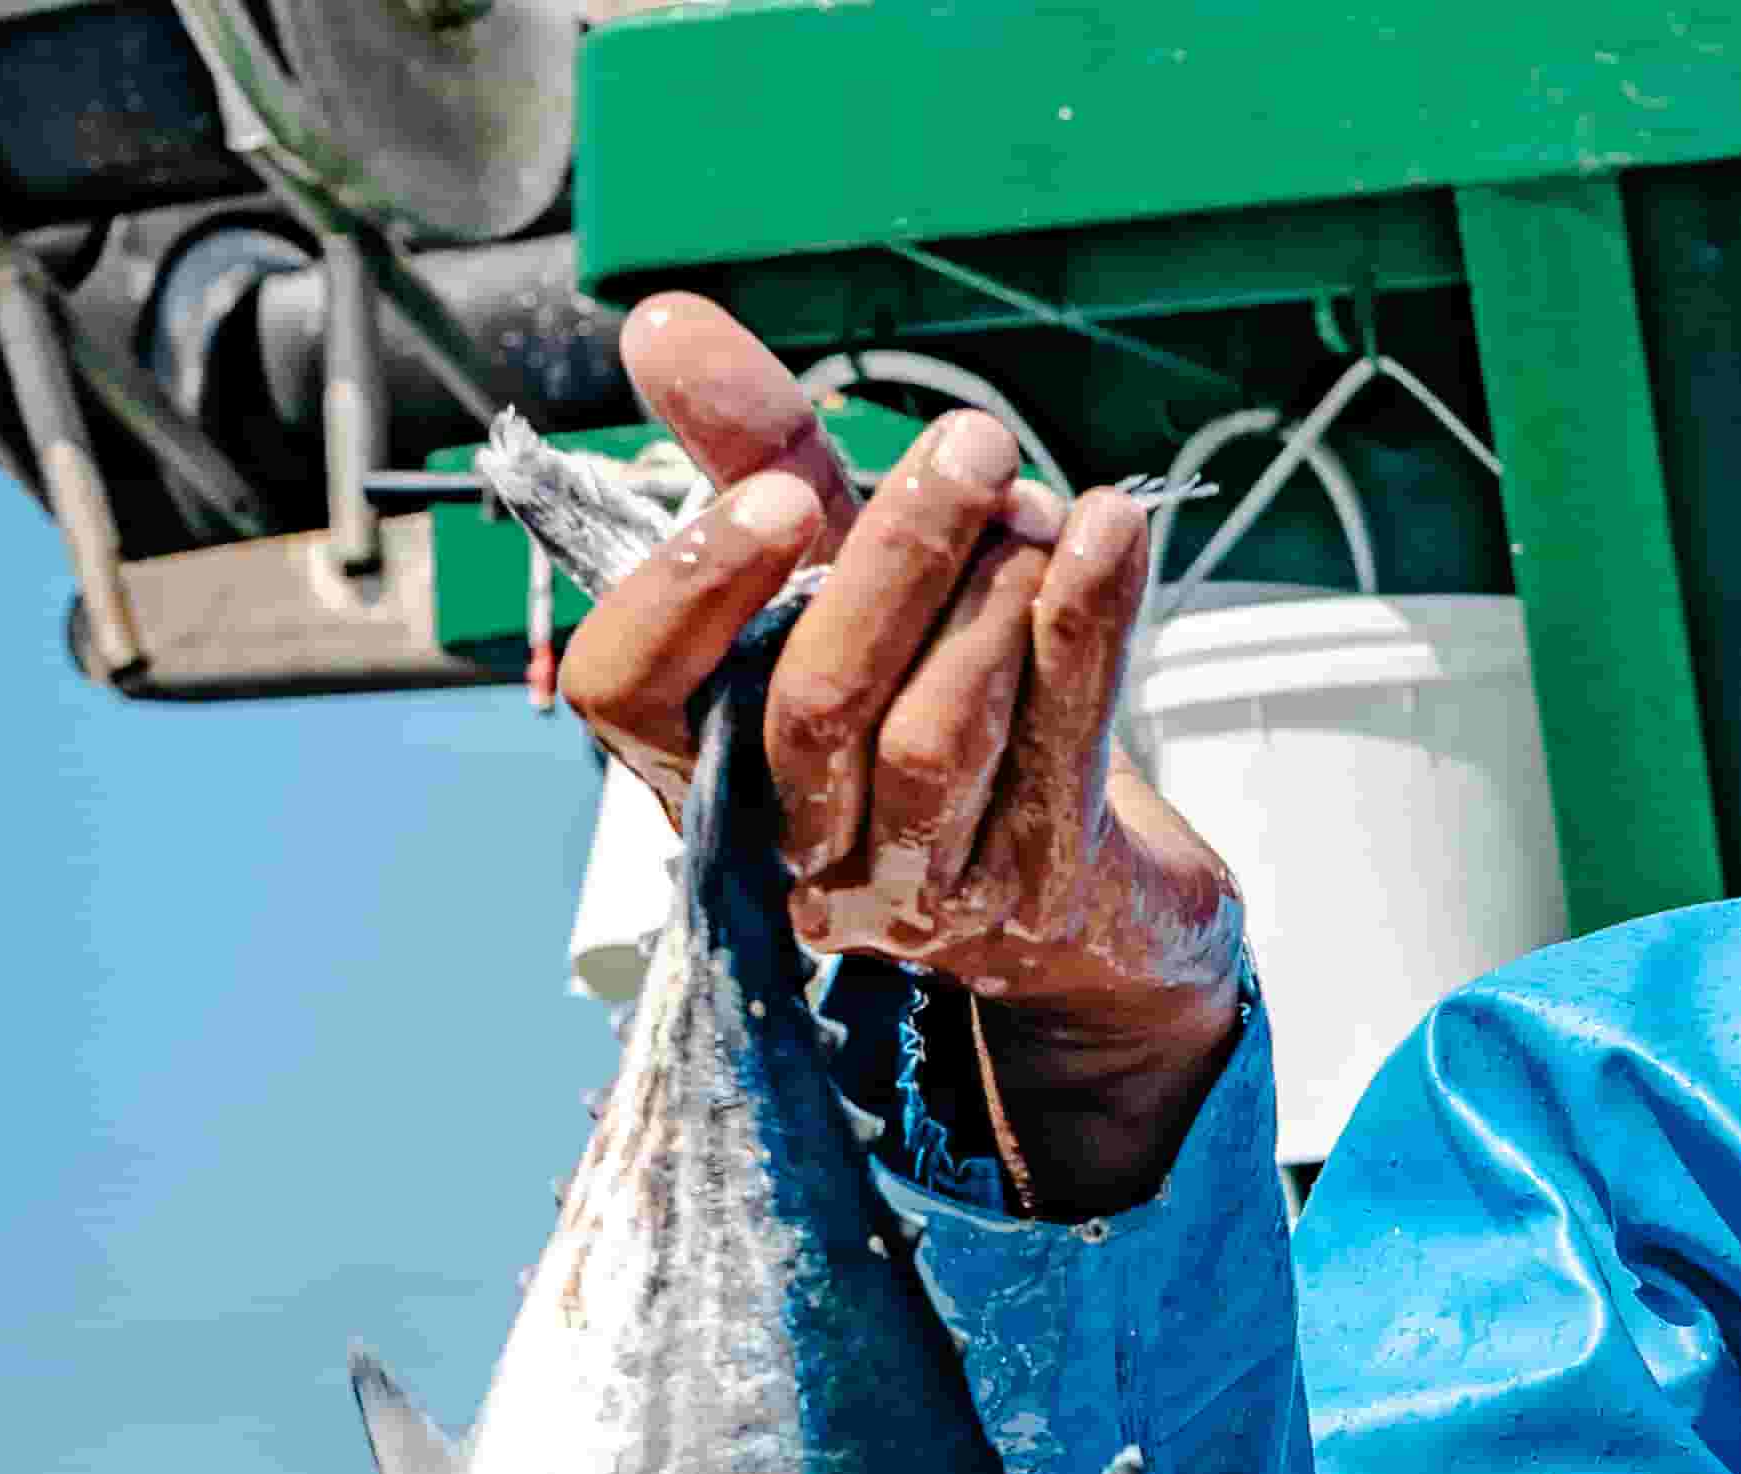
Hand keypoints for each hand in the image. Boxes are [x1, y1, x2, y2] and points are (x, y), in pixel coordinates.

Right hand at [554, 295, 1243, 1211]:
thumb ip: (754, 452)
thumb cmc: (922, 700)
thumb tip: (660, 318)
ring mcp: (915, 886)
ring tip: (1033, 496)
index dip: (690, 586)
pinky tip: (1111, 531)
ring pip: (931, 743)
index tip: (780, 490)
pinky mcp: (1036, 890)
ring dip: (990, 600)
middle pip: (812, 707)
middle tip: (969, 444)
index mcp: (704, 764)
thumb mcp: (837, 575)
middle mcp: (797, 843)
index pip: (629, 689)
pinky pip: (1057, 752)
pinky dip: (1089, 630)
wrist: (1076, 882)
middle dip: (890, 562)